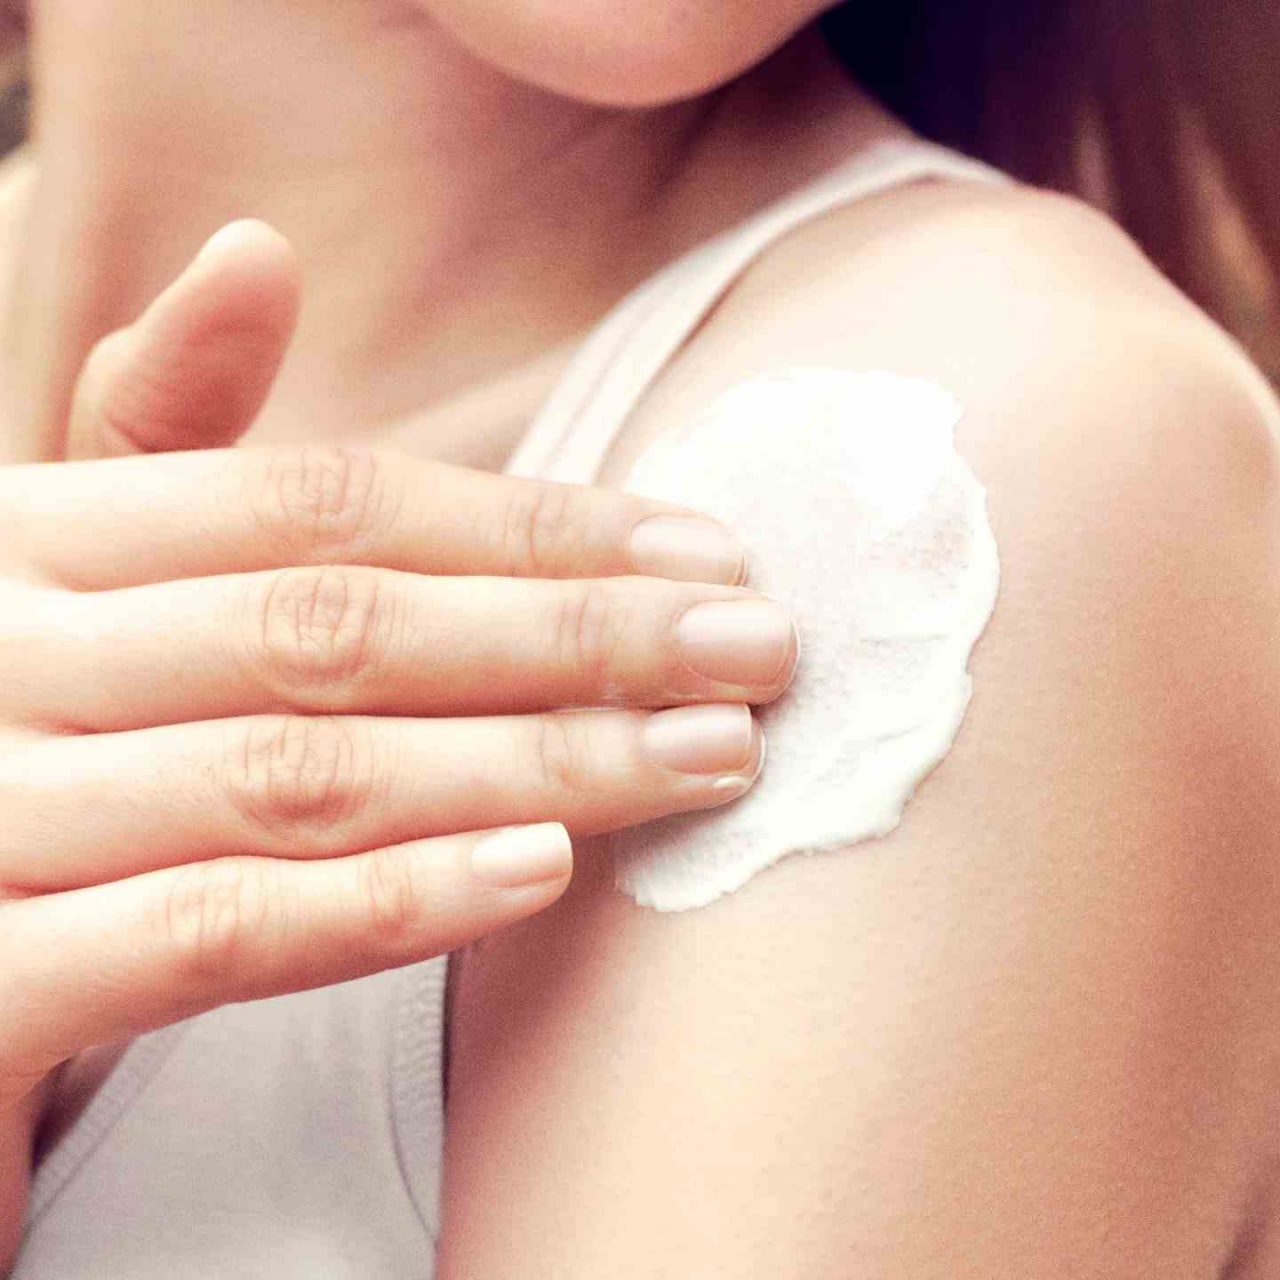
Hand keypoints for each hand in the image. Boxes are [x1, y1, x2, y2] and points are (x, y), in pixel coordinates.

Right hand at [0, 224, 793, 1102]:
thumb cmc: (9, 750)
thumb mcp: (70, 584)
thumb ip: (164, 446)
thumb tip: (256, 252)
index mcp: (28, 542)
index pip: (323, 507)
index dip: (531, 529)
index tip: (703, 554)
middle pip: (340, 628)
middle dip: (572, 636)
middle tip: (756, 652)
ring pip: (303, 773)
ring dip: (532, 763)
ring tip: (702, 757)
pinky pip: (215, 935)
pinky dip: (387, 902)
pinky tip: (542, 872)